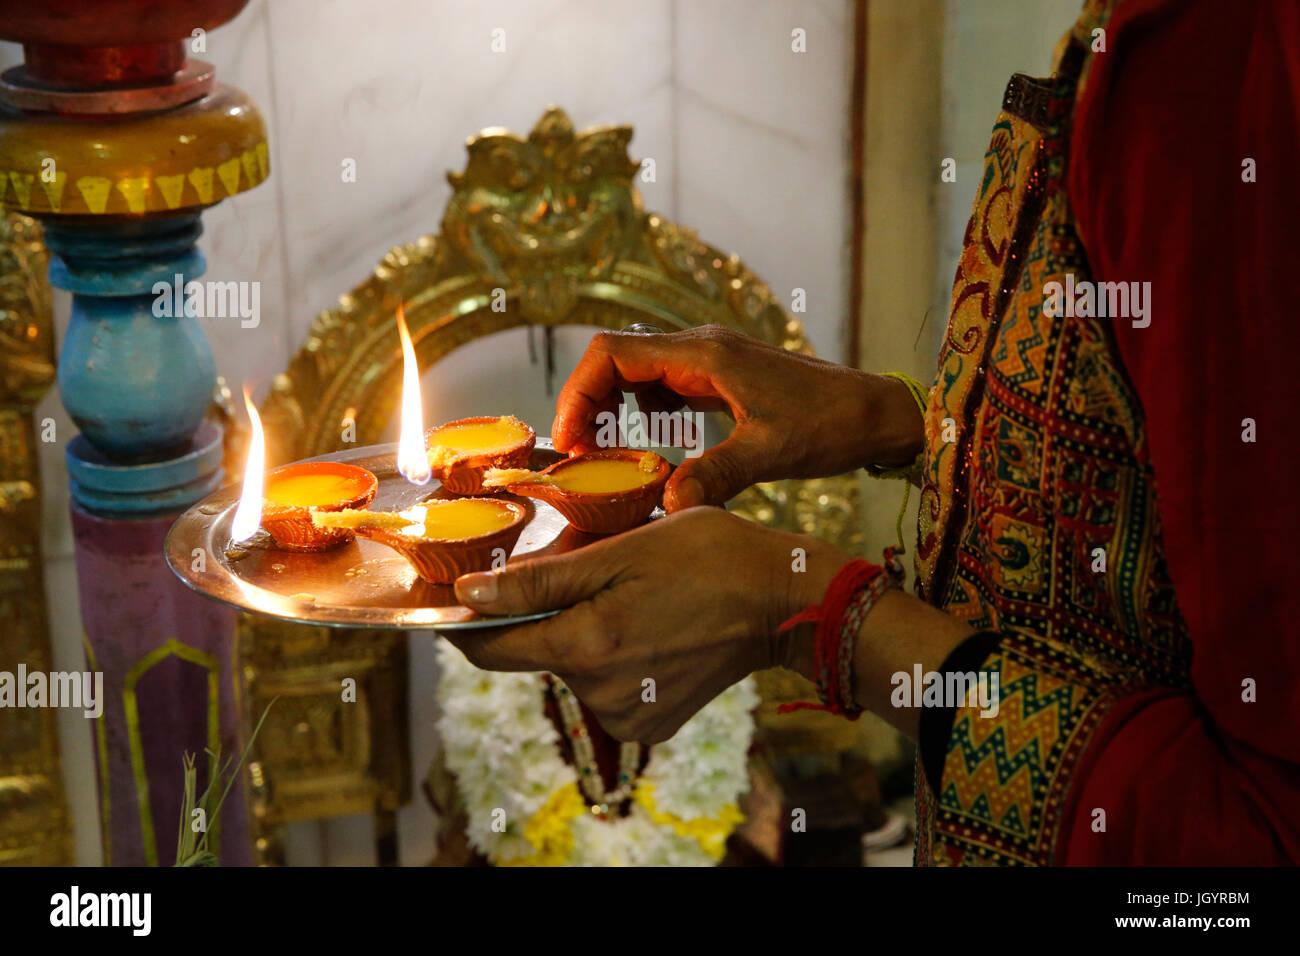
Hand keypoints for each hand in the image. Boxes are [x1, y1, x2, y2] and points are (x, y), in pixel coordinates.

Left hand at [445, 507, 848, 742]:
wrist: (783, 602)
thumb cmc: (709, 558)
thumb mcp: (619, 551)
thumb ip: (538, 580)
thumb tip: (468, 594)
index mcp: (587, 648)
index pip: (490, 649)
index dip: (465, 624)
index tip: (458, 598)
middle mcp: (600, 695)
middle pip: (535, 653)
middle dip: (545, 612)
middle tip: (588, 567)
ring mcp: (628, 715)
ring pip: (571, 667)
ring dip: (581, 632)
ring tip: (629, 593)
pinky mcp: (651, 723)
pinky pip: (604, 686)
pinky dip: (612, 655)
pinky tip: (648, 625)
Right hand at [552, 325, 923, 510]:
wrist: (875, 414)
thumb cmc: (830, 425)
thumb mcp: (771, 453)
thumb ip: (717, 475)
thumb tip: (666, 505)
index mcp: (703, 355)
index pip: (612, 353)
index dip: (578, 393)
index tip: (568, 441)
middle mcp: (700, 349)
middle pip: (616, 361)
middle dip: (588, 404)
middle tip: (580, 457)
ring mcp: (709, 362)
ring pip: (636, 374)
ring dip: (613, 409)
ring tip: (608, 457)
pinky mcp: (720, 380)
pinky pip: (664, 388)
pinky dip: (644, 416)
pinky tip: (652, 450)